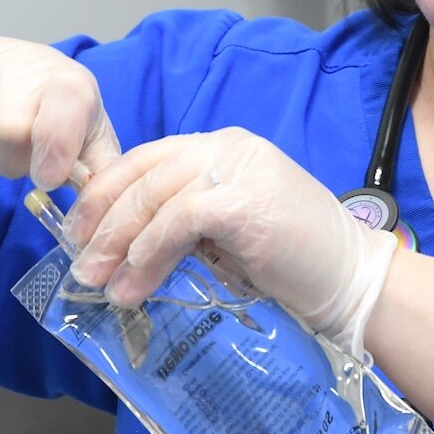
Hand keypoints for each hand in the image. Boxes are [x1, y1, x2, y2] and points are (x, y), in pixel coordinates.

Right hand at [0, 25, 118, 187]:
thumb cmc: (44, 112)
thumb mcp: (82, 137)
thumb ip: (99, 172)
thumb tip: (108, 204)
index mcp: (71, 85)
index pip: (66, 107)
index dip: (55, 147)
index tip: (46, 179)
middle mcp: (28, 65)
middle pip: (9, 132)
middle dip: (7, 161)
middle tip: (10, 156)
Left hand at [64, 128, 397, 356]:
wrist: (354, 282)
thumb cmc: (295, 265)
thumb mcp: (230, 231)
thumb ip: (187, 221)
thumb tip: (122, 246)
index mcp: (225, 147)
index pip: (148, 159)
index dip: (106, 192)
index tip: (80, 230)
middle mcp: (230, 147)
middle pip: (143, 175)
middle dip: (102, 222)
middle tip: (80, 264)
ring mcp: (239, 170)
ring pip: (154, 198)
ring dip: (119, 245)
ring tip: (100, 285)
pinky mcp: (245, 201)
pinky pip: (178, 222)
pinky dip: (148, 254)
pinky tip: (135, 285)